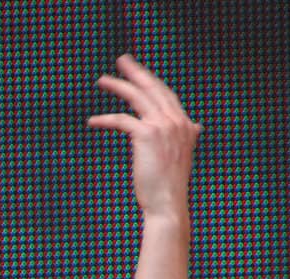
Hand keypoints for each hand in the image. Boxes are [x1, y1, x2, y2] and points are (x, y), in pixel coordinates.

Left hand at [89, 55, 199, 218]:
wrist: (168, 206)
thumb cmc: (170, 188)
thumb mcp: (183, 157)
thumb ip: (187, 138)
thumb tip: (197, 127)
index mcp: (185, 126)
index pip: (167, 96)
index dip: (152, 83)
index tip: (140, 74)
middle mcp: (177, 122)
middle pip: (153, 88)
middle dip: (136, 72)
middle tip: (122, 60)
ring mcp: (163, 127)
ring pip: (137, 97)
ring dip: (119, 86)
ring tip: (103, 80)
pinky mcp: (147, 135)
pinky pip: (122, 119)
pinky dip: (105, 119)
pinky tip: (93, 121)